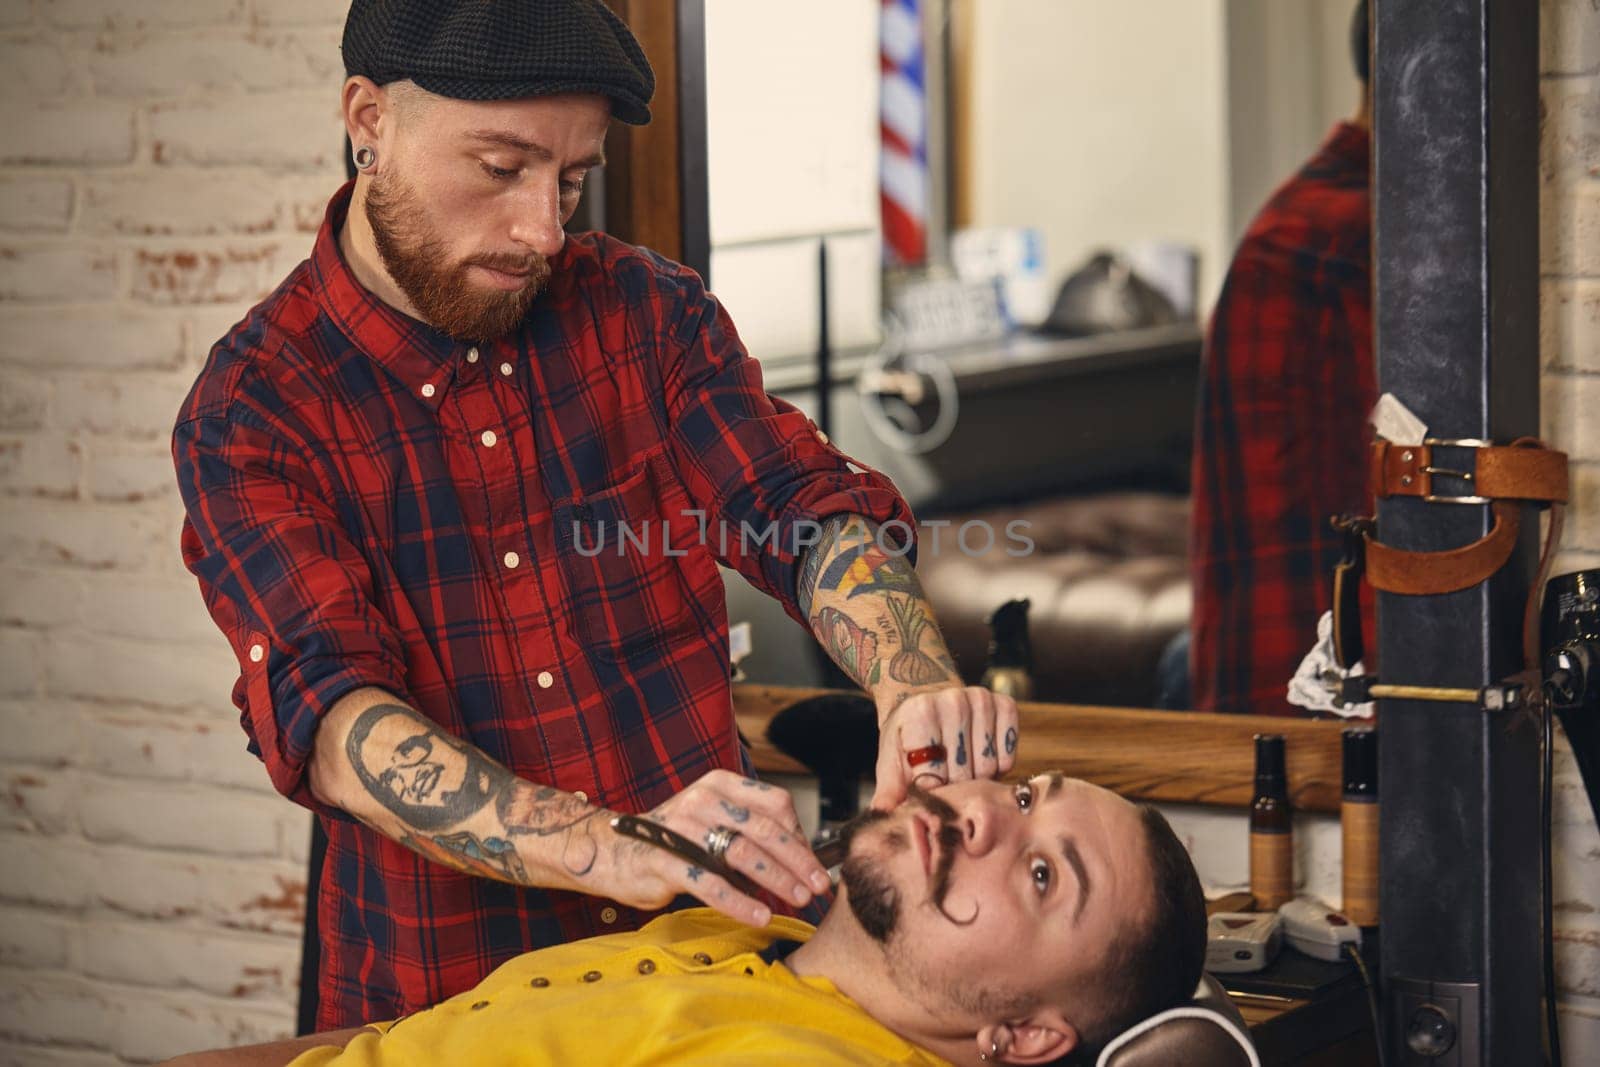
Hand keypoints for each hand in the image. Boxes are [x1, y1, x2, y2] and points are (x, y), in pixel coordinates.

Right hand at [604, 770, 831, 927]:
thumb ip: (752, 829)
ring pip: (742, 854)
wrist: (615, 851)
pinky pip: (710, 883)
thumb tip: (803, 857)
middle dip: (798, 861)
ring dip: (776, 880)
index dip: (800, 835)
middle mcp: (702, 799)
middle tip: (818, 887)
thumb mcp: (715, 821)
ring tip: (797, 900)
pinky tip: (760, 916)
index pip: (776, 803)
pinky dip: (740, 902)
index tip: (815, 865)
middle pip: (765, 829)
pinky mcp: (664, 860)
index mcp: (720, 784)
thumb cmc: (677, 840)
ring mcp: (681, 828)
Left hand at [870, 685, 1019, 809]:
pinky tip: (979, 756)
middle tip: (944, 777)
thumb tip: (881, 816)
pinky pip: (1009, 758)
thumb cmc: (909, 735)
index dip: (931, 792)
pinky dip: (997, 766)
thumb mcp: (891, 760)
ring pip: (988, 769)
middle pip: (963, 775)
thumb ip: (888, 790)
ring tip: (960, 767)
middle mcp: (953, 701)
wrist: (927, 697)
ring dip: (976, 778)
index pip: (933, 777)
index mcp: (921, 713)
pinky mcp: (1005, 704)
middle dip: (953, 786)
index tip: (926, 789)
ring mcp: (981, 700)